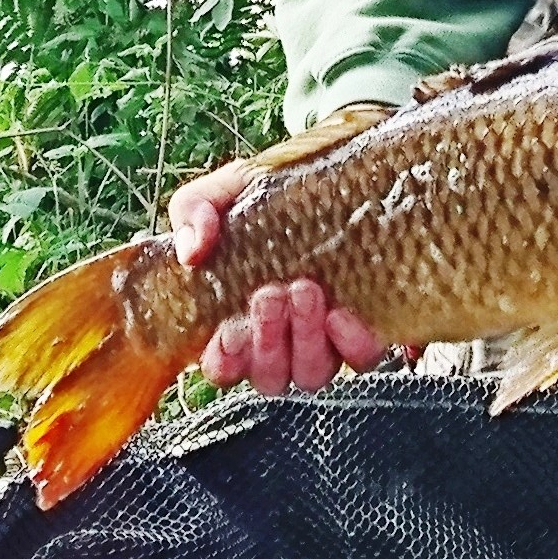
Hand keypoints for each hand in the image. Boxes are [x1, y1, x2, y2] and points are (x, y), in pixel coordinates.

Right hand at [166, 159, 386, 393]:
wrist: (338, 182)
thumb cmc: (273, 196)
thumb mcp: (227, 192)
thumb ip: (194, 211)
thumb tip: (191, 251)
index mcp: (239, 321)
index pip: (224, 367)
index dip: (224, 361)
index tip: (228, 331)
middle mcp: (281, 342)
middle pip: (270, 376)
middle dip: (268, 340)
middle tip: (270, 294)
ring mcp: (325, 342)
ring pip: (311, 374)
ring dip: (305, 340)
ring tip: (305, 290)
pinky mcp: (365, 333)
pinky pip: (361, 359)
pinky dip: (351, 342)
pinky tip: (341, 313)